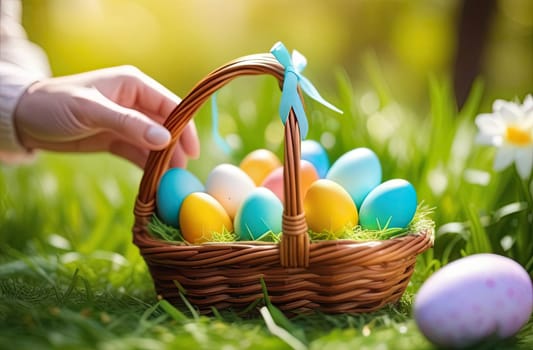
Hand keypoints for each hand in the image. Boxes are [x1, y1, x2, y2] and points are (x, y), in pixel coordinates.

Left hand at [13, 65, 199, 167]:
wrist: (24, 120)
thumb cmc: (55, 105)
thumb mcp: (91, 111)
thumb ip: (129, 124)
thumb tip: (165, 140)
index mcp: (133, 84)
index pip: (169, 105)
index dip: (185, 127)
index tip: (193, 151)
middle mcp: (134, 102)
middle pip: (166, 127)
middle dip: (176, 149)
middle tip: (182, 174)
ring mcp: (127, 122)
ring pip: (154, 143)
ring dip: (163, 161)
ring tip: (169, 183)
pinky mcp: (117, 140)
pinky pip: (139, 154)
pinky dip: (147, 167)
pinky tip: (153, 183)